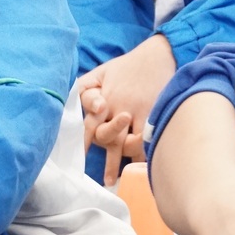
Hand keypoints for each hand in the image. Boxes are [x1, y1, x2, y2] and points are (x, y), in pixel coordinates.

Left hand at [79, 35, 179, 184]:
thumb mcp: (101, 72)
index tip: (78, 161)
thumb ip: (85, 88)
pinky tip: (144, 166)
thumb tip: (76, 105)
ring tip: (123, 179)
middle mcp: (120, 107)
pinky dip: (146, 152)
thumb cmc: (126, 65)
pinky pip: (150, 138)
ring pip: (131, 143)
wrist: (157, 55)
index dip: (84, 144)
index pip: (90, 125)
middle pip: (110, 138)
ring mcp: (139, 112)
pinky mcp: (156, 113)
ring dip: (127, 161)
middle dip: (109, 160)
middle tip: (106, 180)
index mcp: (106, 99)